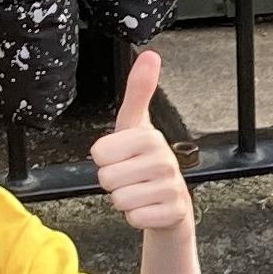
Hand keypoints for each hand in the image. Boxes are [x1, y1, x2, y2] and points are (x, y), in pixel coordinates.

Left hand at [90, 52, 191, 233]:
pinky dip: (136, 217)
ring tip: (140, 192)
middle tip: (130, 178)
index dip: (104, 159)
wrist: (171, 204)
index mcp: (150, 137)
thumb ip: (139, 91)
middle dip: (113, 182)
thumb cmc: (146, 163)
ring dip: (124, 201)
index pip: (99, 152)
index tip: (121, 158)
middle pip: (106, 178)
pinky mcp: (174, 212)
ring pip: (119, 199)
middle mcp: (164, 160)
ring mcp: (171, 187)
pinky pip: (134, 218)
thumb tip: (150, 55)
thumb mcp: (136, 126)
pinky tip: (148, 207)